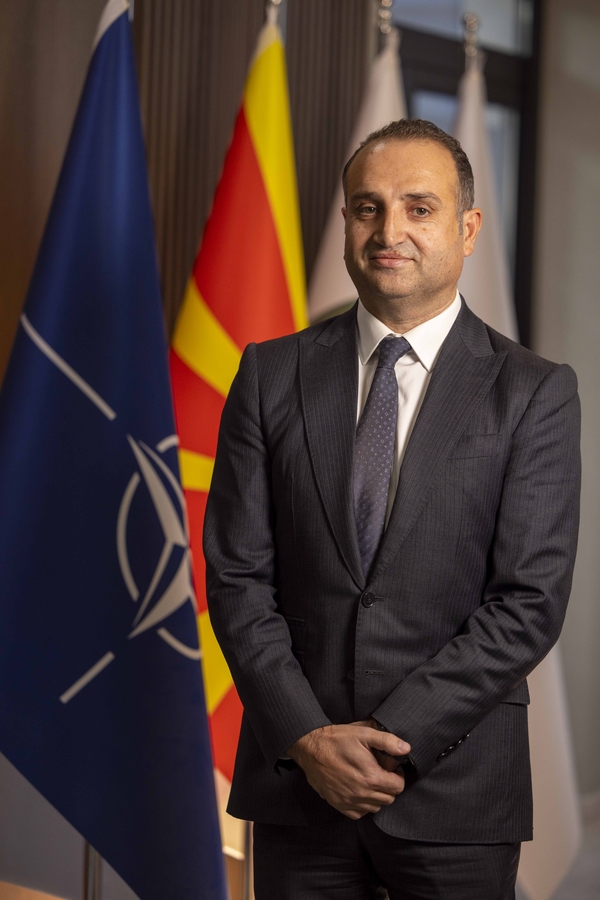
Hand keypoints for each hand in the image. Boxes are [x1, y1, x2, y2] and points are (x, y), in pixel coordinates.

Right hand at [286, 724, 410, 819]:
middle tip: (381, 772)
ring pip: (375, 807)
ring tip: (370, 780)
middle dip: (389, 786)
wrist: (310, 748)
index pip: (398, 786)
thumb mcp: (363, 733)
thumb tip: (406, 749)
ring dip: (377, 796)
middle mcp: (361, 793)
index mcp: (371, 776)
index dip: (398, 776)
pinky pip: (359, 813)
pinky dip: (363, 805)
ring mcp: (349, 801)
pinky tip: (358, 790)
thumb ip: (387, 741)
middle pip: (389, 799)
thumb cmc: (337, 739)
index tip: (391, 768)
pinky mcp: (339, 804)